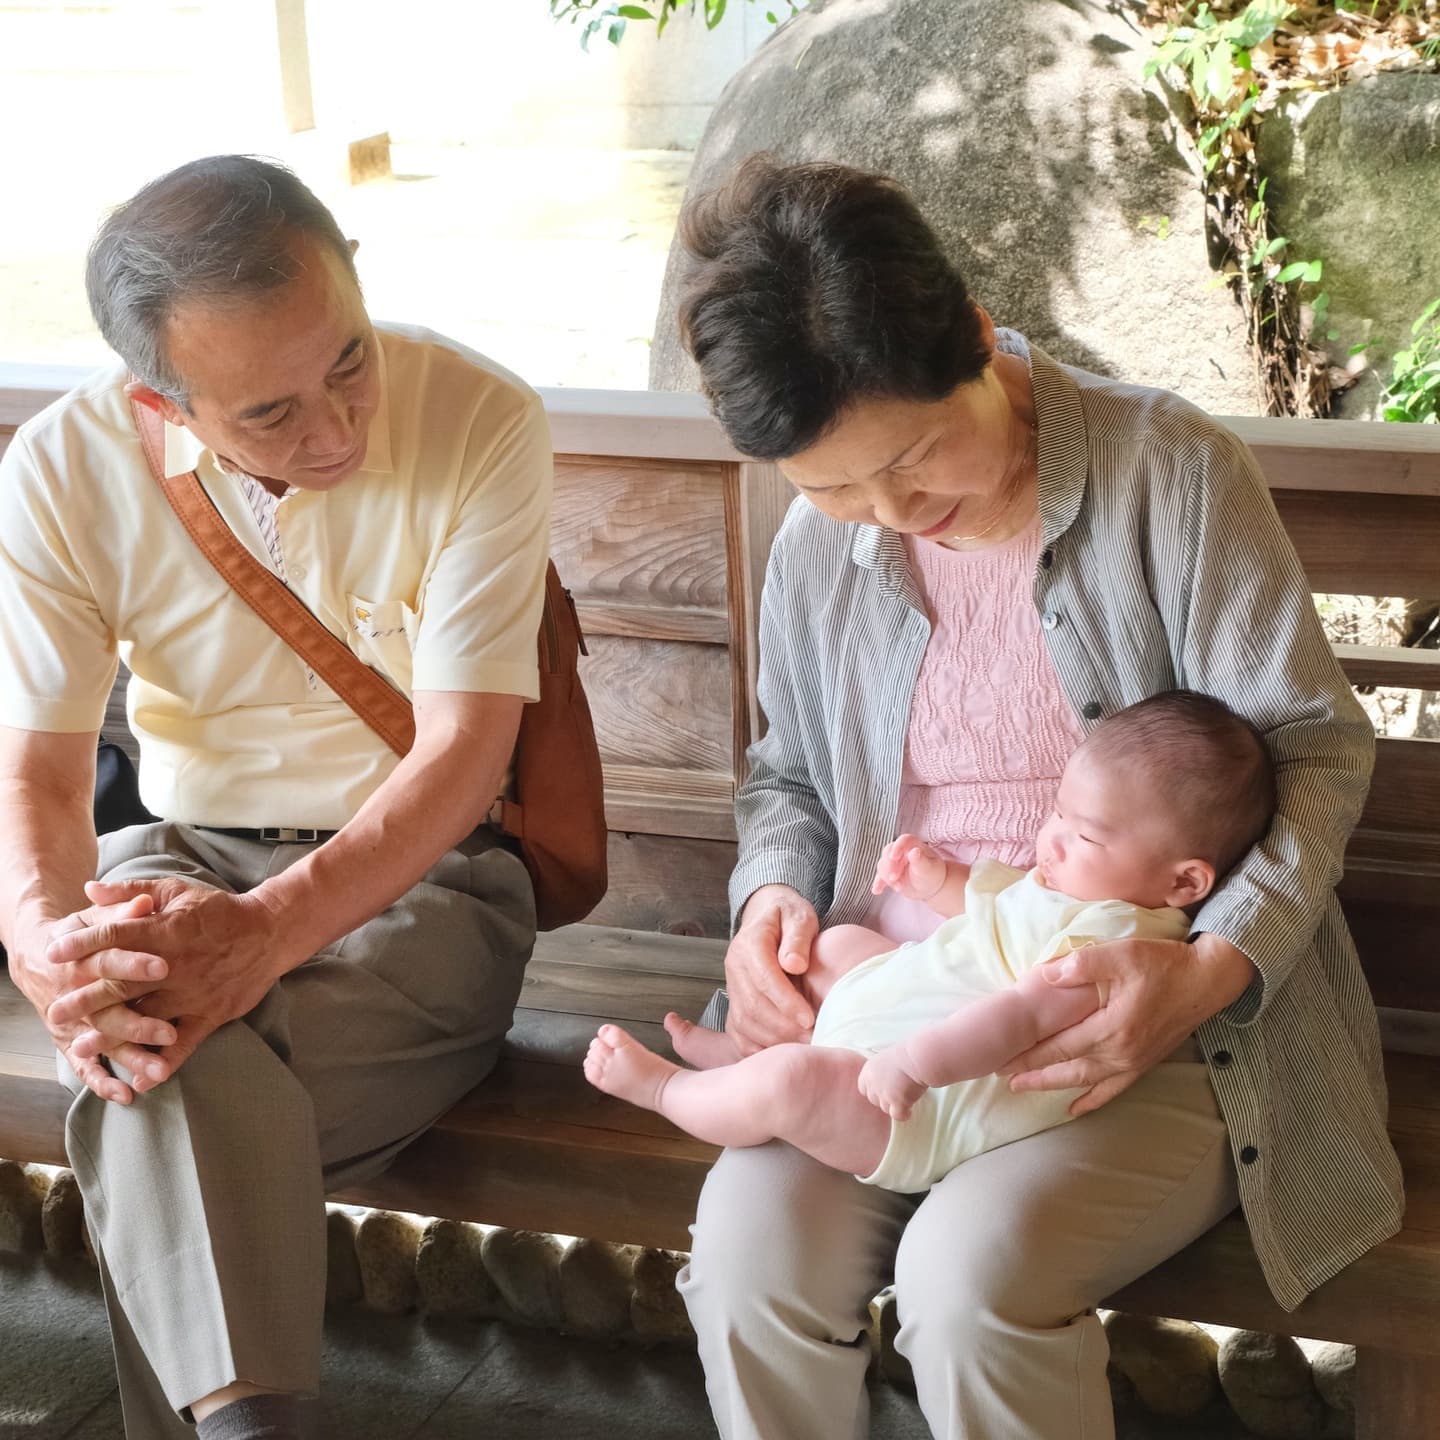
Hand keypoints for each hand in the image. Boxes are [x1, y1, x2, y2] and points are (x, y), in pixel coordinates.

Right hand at [8, 897, 176, 1103]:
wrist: (39, 953)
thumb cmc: (84, 931)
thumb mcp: (98, 917)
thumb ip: (123, 912)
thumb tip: (143, 901)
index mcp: (84, 957)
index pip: (110, 959)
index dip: (134, 962)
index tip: (164, 966)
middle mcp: (77, 992)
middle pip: (108, 1009)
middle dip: (138, 1022)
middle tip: (168, 1032)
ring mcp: (75, 1020)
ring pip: (104, 1042)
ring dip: (130, 1057)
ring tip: (159, 1071)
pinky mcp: (73, 1039)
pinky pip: (86, 1065)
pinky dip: (102, 1081)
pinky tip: (126, 1094)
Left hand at [46, 877, 287, 1079]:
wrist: (270, 932)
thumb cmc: (219, 910)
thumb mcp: (176, 891)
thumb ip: (131, 891)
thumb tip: (89, 890)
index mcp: (166, 930)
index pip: (116, 936)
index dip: (82, 944)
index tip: (53, 954)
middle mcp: (176, 965)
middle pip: (122, 984)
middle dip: (85, 999)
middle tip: (55, 1012)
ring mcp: (194, 992)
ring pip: (147, 1017)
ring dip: (113, 1033)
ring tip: (82, 1046)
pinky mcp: (212, 1013)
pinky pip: (185, 1043)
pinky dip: (163, 1061)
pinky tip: (142, 1078)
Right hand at [723, 884, 819, 1056]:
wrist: (768, 917)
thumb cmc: (789, 918)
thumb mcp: (799, 917)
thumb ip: (798, 937)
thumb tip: (794, 964)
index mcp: (750, 942)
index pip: (764, 978)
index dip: (786, 1002)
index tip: (810, 1018)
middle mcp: (734, 965)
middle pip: (753, 1005)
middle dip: (784, 1027)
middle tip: (813, 1040)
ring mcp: (731, 986)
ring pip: (744, 1022)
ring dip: (773, 1040)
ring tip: (803, 1047)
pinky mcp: (734, 1002)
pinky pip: (738, 1032)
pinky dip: (757, 1047)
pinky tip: (781, 1052)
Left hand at [858, 1050, 927, 1121]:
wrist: (918, 1057)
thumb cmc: (908, 1053)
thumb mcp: (887, 1057)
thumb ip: (882, 1070)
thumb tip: (887, 1077)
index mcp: (869, 1070)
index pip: (863, 1088)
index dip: (874, 1090)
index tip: (883, 1089)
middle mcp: (874, 1083)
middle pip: (874, 1100)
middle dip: (884, 1099)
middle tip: (896, 1094)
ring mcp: (884, 1094)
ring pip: (885, 1108)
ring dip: (894, 1106)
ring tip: (906, 1100)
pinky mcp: (897, 1102)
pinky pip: (898, 1116)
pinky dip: (904, 1114)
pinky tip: (910, 1110)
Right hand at [871, 834, 946, 902]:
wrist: (929, 888)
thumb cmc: (932, 875)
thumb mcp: (928, 869)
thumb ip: (920, 860)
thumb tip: (914, 851)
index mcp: (913, 845)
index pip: (903, 840)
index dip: (897, 847)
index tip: (893, 857)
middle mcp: (901, 851)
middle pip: (888, 851)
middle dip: (889, 865)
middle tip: (894, 878)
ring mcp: (893, 862)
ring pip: (883, 864)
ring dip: (887, 876)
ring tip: (899, 887)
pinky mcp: (888, 873)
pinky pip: (880, 876)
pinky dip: (878, 883)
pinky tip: (877, 890)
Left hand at [1000, 934, 1254, 1115]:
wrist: (1206, 980)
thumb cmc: (1163, 964)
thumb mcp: (1121, 955)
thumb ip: (1081, 965)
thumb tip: (1044, 975)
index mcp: (1112, 1028)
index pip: (1059, 1046)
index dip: (1029, 1054)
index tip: (1002, 1058)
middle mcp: (1122, 1053)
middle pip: (1067, 1070)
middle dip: (1034, 1075)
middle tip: (1004, 1078)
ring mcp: (1134, 1062)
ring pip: (1086, 1082)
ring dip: (1054, 1086)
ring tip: (1026, 1088)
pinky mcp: (1144, 1063)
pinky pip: (1113, 1089)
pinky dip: (1092, 1100)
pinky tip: (1075, 1109)